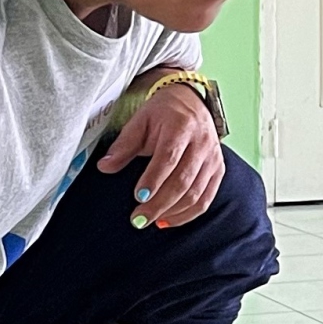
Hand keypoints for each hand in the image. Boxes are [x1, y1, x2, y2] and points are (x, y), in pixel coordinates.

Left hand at [97, 80, 222, 227]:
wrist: (192, 102)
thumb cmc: (163, 114)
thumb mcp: (140, 121)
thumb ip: (123, 145)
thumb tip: (104, 167)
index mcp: (181, 126)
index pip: (169, 157)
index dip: (154, 179)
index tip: (138, 196)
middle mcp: (201, 143)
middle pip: (183, 180)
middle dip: (160, 204)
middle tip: (139, 219)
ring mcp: (213, 158)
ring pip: (196, 194)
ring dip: (172, 212)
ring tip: (150, 221)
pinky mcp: (218, 170)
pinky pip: (205, 198)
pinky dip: (187, 214)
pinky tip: (167, 220)